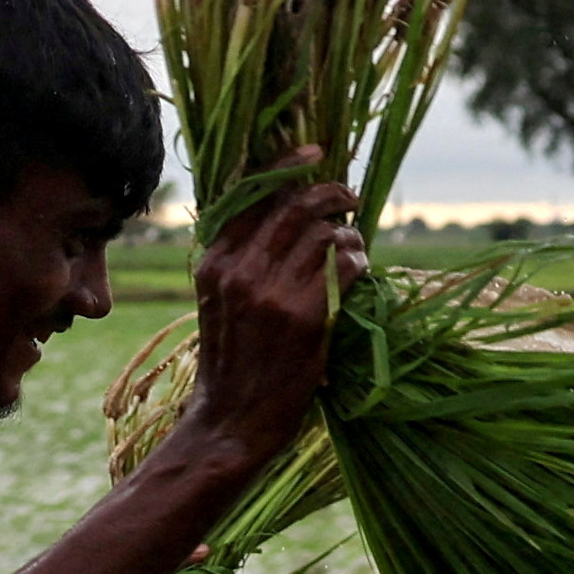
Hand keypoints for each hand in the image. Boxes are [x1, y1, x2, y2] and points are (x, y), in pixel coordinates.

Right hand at [175, 157, 360, 476]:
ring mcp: (273, 292)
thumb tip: (282, 213)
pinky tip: (359, 269)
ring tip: (353, 245)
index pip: (251, 195)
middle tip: (350, 195)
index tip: (315, 152)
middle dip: (329, 191)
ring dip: (348, 234)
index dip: (286, 165)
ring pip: (324, 233)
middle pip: (293, 206)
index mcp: (214, 262)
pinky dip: (359, 260)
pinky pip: (345, 265)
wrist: (232, 421)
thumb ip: (239, 259)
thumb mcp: (218, 302)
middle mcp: (240, 270)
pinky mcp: (306, 316)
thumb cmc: (232, 363)